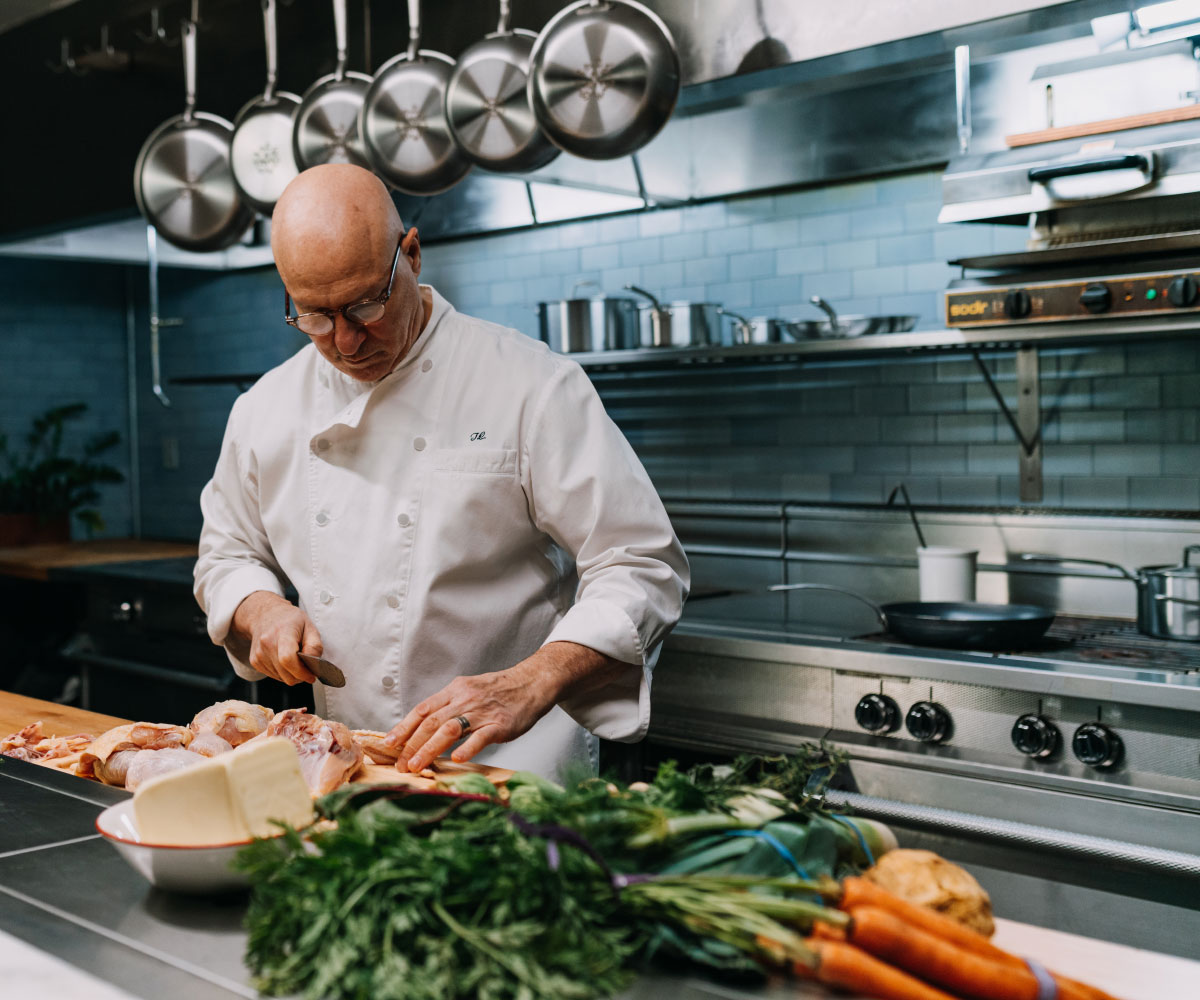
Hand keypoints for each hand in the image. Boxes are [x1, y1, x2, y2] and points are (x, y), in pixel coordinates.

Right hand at [231, 591, 321, 685]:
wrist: (265, 615)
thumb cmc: (290, 620)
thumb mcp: (310, 626)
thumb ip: (315, 646)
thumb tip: (313, 665)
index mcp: (282, 632)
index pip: (287, 659)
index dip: (301, 672)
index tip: (311, 675)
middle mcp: (267, 643)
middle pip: (285, 673)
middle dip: (300, 676)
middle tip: (307, 670)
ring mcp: (259, 653)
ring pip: (280, 678)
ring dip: (291, 675)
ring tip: (295, 660)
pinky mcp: (254, 661)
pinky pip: (273, 676)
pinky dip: (283, 673)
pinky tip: (285, 661)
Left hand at [383, 660, 549, 771]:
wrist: (531, 683)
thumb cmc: (497, 692)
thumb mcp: (468, 691)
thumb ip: (447, 707)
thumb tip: (422, 728)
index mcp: (454, 691)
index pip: (422, 709)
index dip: (404, 727)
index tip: (389, 743)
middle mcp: (464, 699)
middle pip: (431, 722)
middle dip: (412, 744)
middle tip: (400, 764)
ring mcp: (482, 712)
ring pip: (450, 729)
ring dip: (429, 749)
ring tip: (417, 766)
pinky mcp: (500, 723)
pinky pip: (481, 736)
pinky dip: (467, 748)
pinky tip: (456, 759)